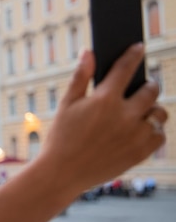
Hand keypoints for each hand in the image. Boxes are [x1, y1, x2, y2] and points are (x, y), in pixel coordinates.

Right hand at [40, 43, 167, 191]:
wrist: (62, 173)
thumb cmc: (61, 137)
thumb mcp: (67, 105)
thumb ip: (81, 77)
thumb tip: (89, 52)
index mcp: (105, 100)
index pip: (125, 68)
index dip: (133, 54)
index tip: (139, 47)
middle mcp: (125, 116)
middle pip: (151, 90)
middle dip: (147, 85)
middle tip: (141, 87)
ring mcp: (135, 135)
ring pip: (159, 114)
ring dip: (152, 109)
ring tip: (140, 112)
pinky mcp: (140, 153)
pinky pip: (159, 136)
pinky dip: (152, 131)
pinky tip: (138, 131)